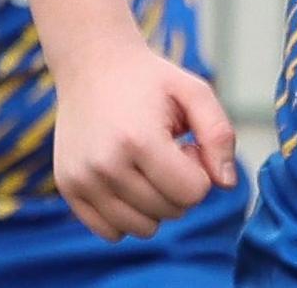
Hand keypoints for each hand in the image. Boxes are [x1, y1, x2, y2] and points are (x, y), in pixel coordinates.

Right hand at [52, 36, 239, 240]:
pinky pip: (110, 232)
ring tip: (146, 165)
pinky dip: (127, 215)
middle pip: (170, 211)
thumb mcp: (195, 92)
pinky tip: (127, 180)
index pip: (192, 193)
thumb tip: (227, 185)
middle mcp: (105, 165)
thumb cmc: (150, 80)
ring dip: (155, 204)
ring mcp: (82, 180)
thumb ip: (220, 136)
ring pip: (142, 229)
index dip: (199, 171)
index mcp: (139, 139)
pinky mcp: (68, 188)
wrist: (92, 64)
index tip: (185, 145)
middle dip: (179, 185)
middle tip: (166, 150)